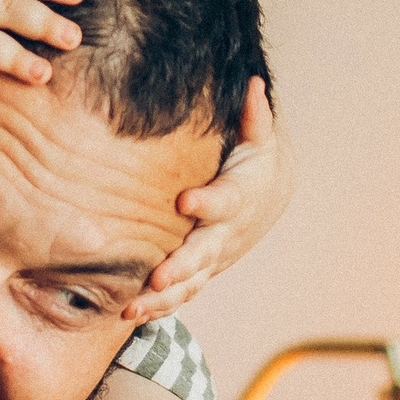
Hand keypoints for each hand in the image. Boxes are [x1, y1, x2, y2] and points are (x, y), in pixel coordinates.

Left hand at [139, 78, 293, 316]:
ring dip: (163, 297)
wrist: (269, 197)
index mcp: (239, 197)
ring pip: (191, 282)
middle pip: (205, 252)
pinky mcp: (202, 271)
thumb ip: (254, 116)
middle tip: (158, 275)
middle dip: (182, 265)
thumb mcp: (258, 137)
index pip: (226, 201)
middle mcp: (227, 233)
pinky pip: (182, 293)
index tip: (186, 201)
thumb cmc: (255, 160)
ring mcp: (214, 257)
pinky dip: (159, 306)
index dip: (208, 203)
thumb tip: (252, 85)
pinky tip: (130, 314)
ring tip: (132, 307)